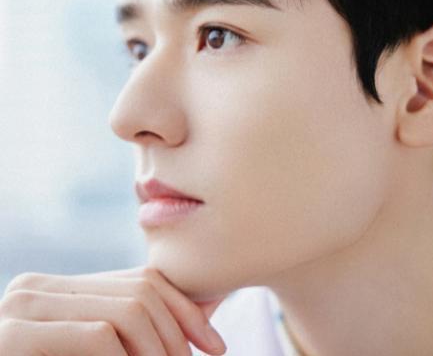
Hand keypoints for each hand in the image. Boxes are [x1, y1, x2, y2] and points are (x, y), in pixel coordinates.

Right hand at [0, 265, 227, 354]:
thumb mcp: (92, 346)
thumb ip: (125, 328)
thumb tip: (197, 322)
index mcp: (56, 287)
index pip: (141, 280)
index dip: (185, 310)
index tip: (215, 345)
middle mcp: (36, 287)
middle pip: (139, 292)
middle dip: (178, 333)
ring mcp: (22, 309)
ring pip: (126, 313)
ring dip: (160, 351)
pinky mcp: (15, 338)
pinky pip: (100, 337)